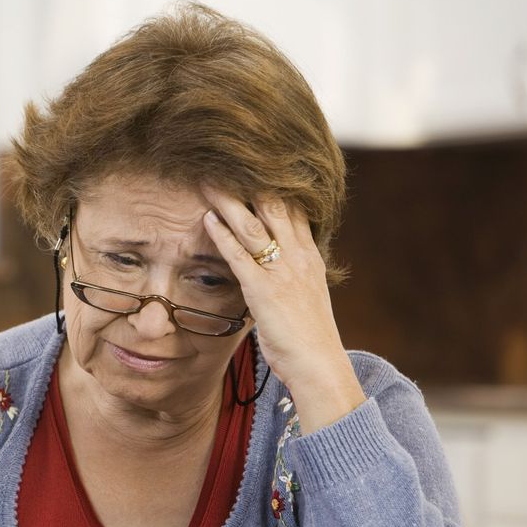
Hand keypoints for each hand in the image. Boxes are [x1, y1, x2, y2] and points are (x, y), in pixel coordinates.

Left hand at [201, 187, 365, 433]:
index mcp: (310, 256)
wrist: (319, 365)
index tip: (255, 165)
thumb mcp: (306, 296)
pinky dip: (223, 235)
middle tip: (226, 161)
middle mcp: (299, 257)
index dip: (274, 185)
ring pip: (255, 225)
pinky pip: (240, 256)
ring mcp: (282, 272)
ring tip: (208, 181)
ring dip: (229, 201)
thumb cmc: (308, 337)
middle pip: (274, 207)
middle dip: (249, 183)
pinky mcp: (264, 290)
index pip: (294, 208)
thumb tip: (275, 265)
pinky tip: (207, 219)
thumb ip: (290, 275)